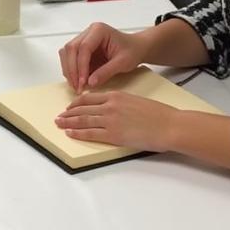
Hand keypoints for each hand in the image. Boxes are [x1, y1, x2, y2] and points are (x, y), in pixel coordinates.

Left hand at [54, 90, 174, 153]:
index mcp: (116, 95)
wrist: (169, 125)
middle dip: (68, 113)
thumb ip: (120, 103)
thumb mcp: (136, 101)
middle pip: (83, 109)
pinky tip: (69, 133)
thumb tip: (110, 108)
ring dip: (68, 122)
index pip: (90, 98)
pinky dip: (78, 133)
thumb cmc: (159, 115)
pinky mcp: (114, 134)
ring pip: (83, 120)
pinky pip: (90, 133)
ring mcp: (111, 120)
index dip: (77, 103)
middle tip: (59, 116)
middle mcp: (110, 106)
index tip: (70, 106)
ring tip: (59, 124)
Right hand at [58, 22, 147, 92]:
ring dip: (69, 70)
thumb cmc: (132, 51)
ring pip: (67, 53)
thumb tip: (90, 83)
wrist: (136, 48)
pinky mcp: (81, 49)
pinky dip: (71, 71)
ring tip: (76, 86)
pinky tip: (77, 81)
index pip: (83, 47)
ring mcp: (83, 39)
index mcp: (99, 30)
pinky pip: (69, 58)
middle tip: (77, 87)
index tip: (83, 82)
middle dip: (72, 70)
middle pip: (71, 49)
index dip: (81, 66)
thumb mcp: (123, 63)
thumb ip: (106, 72)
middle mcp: (88, 32)